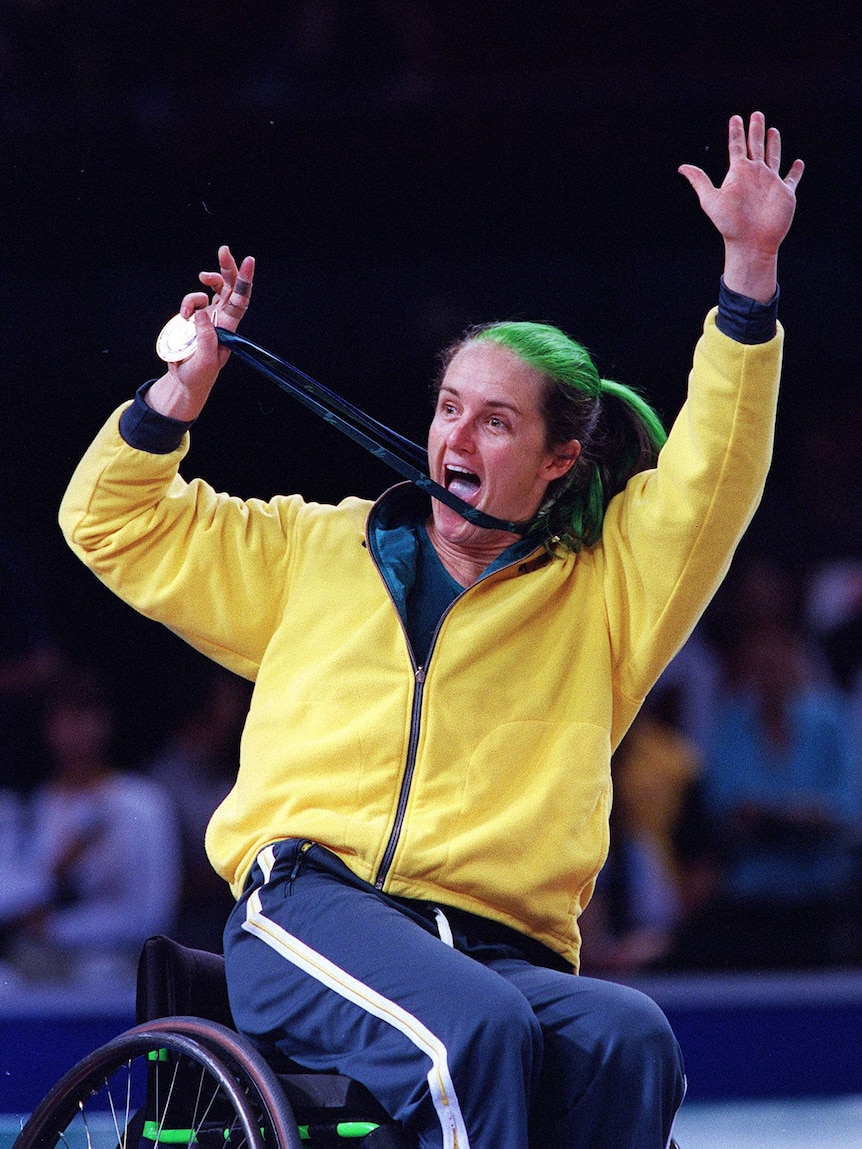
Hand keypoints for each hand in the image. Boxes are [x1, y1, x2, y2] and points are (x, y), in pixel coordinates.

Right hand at [146, 245, 255, 420]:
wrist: (183, 381)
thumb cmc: (199, 375)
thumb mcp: (205, 360)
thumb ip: (205, 337)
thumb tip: (202, 313)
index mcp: (230, 327)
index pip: (241, 299)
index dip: (245, 280)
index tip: (248, 261)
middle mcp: (222, 318)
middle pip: (229, 287)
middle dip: (227, 268)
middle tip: (224, 250)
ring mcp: (208, 317)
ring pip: (210, 290)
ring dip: (204, 285)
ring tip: (194, 297)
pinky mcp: (194, 318)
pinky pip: (193, 301)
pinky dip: (187, 304)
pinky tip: (184, 318)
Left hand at [679, 113, 803, 301]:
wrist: (750, 243)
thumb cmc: (729, 224)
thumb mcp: (711, 200)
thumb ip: (700, 181)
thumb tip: (681, 167)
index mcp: (738, 172)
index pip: (736, 146)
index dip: (736, 131)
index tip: (735, 118)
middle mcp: (755, 174)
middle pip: (756, 145)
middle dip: (756, 130)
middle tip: (756, 114)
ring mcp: (770, 182)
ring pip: (773, 157)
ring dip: (774, 144)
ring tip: (772, 130)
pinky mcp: (785, 193)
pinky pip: (792, 178)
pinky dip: (796, 171)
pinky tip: (798, 163)